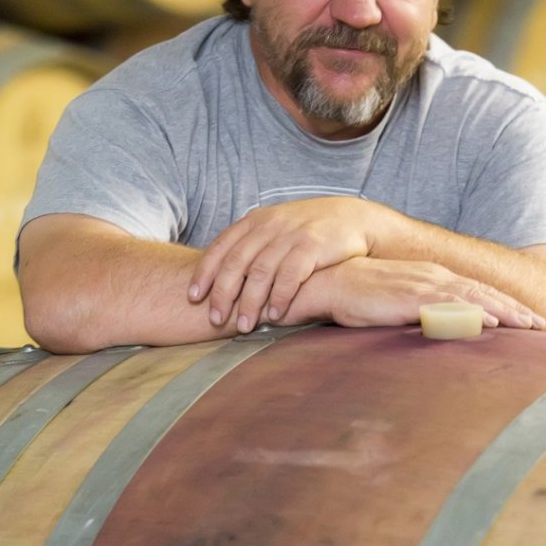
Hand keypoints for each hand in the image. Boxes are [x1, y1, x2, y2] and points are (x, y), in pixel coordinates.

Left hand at [188, 197, 387, 332]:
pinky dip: (281, 297)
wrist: (352, 218)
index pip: (221, 247)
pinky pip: (290, 275)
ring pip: (260, 272)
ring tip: (245, 326)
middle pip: (236, 262)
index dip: (204, 272)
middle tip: (215, 319)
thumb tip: (220, 277)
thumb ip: (251, 246)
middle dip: (223, 293)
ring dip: (250, 302)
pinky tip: (276, 316)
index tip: (193, 297)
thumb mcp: (275, 228)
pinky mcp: (312, 246)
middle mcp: (269, 226)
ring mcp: (290, 235)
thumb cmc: (308, 231)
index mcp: (255, 221)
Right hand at [277, 257, 545, 329]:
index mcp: (432, 279)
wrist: (332, 282)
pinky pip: (448, 305)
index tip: (525, 318)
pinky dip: (471, 312)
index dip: (502, 304)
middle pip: (482, 293)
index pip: (474, 291)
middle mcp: (433, 278)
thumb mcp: (397, 304)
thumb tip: (439, 330)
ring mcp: (424, 285)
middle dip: (513, 308)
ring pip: (473, 298)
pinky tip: (489, 322)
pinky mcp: (411, 297)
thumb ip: (419, 313)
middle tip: (540, 324)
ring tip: (527, 325)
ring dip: (502, 311)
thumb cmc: (361, 296)